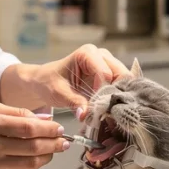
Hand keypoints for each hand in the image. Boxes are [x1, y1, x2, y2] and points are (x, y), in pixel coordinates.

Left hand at [0, 44, 130, 115]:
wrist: (44, 82)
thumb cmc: (48, 82)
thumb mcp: (58, 93)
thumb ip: (74, 102)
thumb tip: (85, 115)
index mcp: (87, 54)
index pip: (105, 73)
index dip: (103, 92)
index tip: (96, 109)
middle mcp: (101, 55)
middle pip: (121, 75)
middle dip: (115, 94)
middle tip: (107, 112)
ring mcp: (107, 64)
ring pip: (124, 81)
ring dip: (117, 97)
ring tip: (107, 112)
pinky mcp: (110, 75)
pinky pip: (120, 87)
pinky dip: (116, 98)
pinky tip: (108, 109)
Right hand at [0, 104, 68, 168]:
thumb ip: (18, 113)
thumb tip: (46, 120)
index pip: (27, 128)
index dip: (48, 129)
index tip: (59, 128)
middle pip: (32, 147)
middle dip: (53, 144)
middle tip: (64, 141)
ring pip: (30, 164)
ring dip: (47, 157)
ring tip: (54, 150)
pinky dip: (34, 166)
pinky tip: (38, 159)